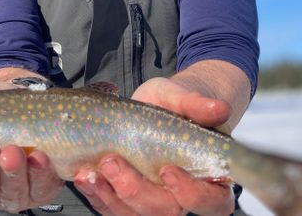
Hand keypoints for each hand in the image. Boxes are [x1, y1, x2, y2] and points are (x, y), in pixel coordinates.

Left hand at [73, 77, 234, 215]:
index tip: (168, 170)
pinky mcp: (125, 196)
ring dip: (110, 197)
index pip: (212, 202)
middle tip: (112, 162)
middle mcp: (180, 195)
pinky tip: (83, 176)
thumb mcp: (181, 96)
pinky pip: (111, 207)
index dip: (192, 194)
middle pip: (166, 212)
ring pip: (135, 215)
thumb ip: (196, 104)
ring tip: (90, 172)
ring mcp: (152, 198)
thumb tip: (218, 108)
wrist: (152, 104)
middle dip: (136, 191)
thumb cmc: (174, 104)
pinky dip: (96, 194)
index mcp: (209, 176)